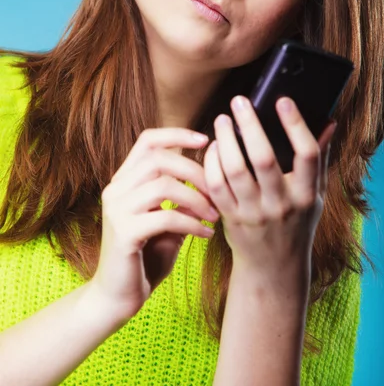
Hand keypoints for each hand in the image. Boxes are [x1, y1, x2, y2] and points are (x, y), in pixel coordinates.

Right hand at [89, 127, 217, 320]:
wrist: (118, 298)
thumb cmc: (146, 258)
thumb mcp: (167, 221)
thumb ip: (181, 198)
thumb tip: (211, 175)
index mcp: (124, 180)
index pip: (148, 141)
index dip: (177, 134)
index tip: (206, 140)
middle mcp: (115, 189)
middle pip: (159, 159)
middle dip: (195, 171)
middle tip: (217, 191)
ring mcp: (116, 210)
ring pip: (163, 185)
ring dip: (197, 198)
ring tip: (214, 215)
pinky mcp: (123, 233)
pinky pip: (166, 216)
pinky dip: (192, 223)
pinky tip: (206, 235)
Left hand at [203, 96, 335, 277]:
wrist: (273, 267)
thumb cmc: (296, 223)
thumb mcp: (315, 195)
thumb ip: (320, 159)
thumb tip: (329, 122)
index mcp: (306, 195)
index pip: (307, 155)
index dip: (296, 125)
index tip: (283, 100)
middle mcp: (281, 204)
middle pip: (263, 159)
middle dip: (250, 125)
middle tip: (239, 101)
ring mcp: (253, 213)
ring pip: (235, 170)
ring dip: (225, 140)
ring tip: (222, 120)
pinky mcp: (230, 218)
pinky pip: (216, 185)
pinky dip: (211, 162)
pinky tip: (213, 147)